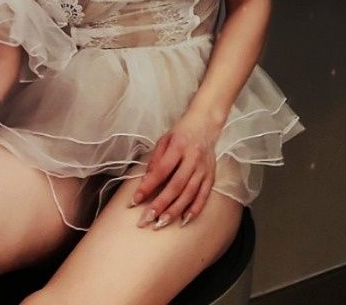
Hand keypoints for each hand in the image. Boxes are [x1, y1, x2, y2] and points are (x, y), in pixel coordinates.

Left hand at [129, 108, 222, 229]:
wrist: (206, 123)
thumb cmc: (181, 132)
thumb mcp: (164, 139)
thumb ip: (155, 160)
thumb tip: (144, 184)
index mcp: (179, 146)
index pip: (161, 170)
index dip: (147, 186)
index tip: (134, 201)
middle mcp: (193, 158)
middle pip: (176, 185)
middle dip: (160, 204)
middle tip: (146, 219)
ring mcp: (204, 168)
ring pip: (189, 193)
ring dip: (174, 211)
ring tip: (160, 224)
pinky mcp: (211, 175)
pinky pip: (203, 196)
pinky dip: (194, 210)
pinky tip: (183, 221)